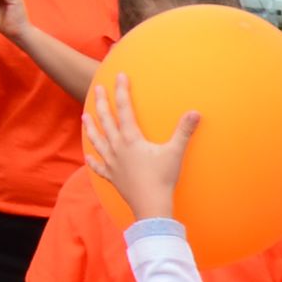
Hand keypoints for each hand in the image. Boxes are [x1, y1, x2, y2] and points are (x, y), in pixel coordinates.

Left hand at [80, 76, 192, 222]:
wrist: (150, 205)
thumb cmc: (163, 178)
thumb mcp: (175, 152)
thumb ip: (184, 131)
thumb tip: (195, 112)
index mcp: (131, 138)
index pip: (124, 108)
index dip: (122, 90)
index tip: (120, 76)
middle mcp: (117, 147)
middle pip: (106, 120)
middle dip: (101, 103)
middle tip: (96, 89)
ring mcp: (112, 162)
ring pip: (97, 140)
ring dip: (91, 127)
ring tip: (85, 116)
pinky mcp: (112, 177)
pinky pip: (99, 166)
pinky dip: (93, 160)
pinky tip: (89, 156)